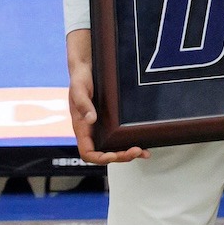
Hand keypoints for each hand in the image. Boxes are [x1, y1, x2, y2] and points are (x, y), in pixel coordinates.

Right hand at [66, 30, 145, 165]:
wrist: (88, 66)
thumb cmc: (80, 78)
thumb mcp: (79, 89)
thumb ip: (82, 104)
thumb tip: (91, 120)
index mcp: (82, 127)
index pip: (88, 152)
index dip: (100, 158)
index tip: (113, 156)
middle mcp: (93, 130)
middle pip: (104, 153)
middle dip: (120, 156)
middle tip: (137, 151)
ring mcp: (103, 126)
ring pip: (114, 147)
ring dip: (128, 153)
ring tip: (144, 152)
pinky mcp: (113, 119)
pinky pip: (121, 135)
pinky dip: (133, 141)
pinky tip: (144, 142)